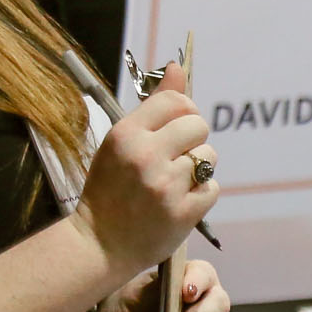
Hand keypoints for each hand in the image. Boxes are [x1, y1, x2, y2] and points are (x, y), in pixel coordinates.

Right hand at [76, 69, 218, 277]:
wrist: (99, 244)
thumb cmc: (111, 188)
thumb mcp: (121, 142)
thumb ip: (153, 106)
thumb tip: (178, 66)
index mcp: (126, 134)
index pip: (176, 101)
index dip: (183, 112)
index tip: (176, 128)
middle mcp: (145, 156)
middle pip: (198, 125)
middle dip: (193, 140)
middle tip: (174, 158)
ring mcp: (165, 186)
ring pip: (208, 156)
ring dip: (198, 168)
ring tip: (173, 182)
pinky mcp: (183, 213)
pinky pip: (212, 188)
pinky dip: (200, 195)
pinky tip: (179, 202)